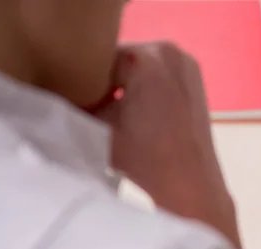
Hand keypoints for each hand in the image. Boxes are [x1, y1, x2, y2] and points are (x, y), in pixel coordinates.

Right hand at [95, 42, 242, 248]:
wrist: (188, 185)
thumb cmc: (143, 159)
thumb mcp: (98, 125)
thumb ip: (79, 100)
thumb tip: (65, 91)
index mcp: (146, 56)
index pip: (97, 60)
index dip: (83, 84)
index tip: (78, 107)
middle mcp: (170, 51)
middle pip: (120, 61)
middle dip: (105, 84)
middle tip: (93, 112)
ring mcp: (186, 64)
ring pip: (139, 68)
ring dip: (124, 87)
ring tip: (116, 116)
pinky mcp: (195, 81)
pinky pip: (159, 76)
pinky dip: (145, 90)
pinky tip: (139, 117)